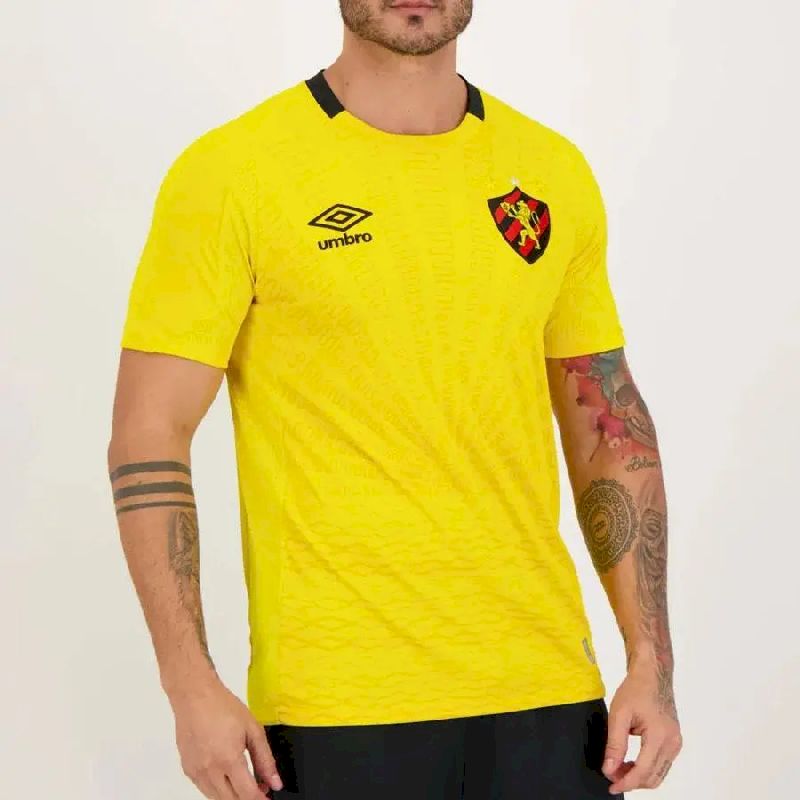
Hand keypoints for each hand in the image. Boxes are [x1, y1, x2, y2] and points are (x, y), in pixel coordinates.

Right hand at [168, 676, 283, 798]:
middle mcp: (210, 771)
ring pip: (216, 798)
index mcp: (228, 759)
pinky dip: (218, 789)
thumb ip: (265, 759)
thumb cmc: (222, 707)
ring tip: (245, 780)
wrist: (195, 696)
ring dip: (233, 795)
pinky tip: (227, 774)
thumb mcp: (252, 729)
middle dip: (248, 799)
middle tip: (260, 789)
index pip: (247, 795)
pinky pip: (204, 789)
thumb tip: (275, 782)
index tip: (268, 798)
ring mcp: (196, 773)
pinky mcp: (187, 770)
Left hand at [602, 664, 682, 793]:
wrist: (652, 675)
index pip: (643, 771)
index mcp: (659, 736)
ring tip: (619, 769)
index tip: (611, 785)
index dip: (626, 782)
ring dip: (639, 776)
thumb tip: (609, 769)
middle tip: (612, 775)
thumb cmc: (636, 689)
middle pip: (653, 777)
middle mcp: (672, 743)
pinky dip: (647, 768)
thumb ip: (614, 744)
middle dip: (632, 781)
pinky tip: (631, 762)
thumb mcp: (619, 714)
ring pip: (659, 774)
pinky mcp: (674, 741)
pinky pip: (662, 764)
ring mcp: (676, 743)